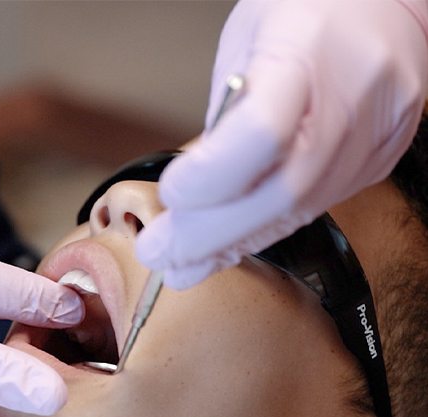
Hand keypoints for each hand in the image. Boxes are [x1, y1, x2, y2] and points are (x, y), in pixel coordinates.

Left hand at [137, 0, 427, 288]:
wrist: (384, 6)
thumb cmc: (304, 14)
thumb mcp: (245, 45)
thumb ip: (224, 122)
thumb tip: (189, 200)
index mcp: (309, 51)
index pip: (261, 133)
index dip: (210, 179)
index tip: (170, 196)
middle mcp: (354, 97)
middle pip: (280, 193)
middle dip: (208, 235)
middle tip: (159, 253)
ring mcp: (374, 135)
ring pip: (296, 213)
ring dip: (230, 245)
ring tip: (182, 264)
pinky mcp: (379, 160)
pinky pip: (313, 210)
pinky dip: (262, 233)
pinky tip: (226, 248)